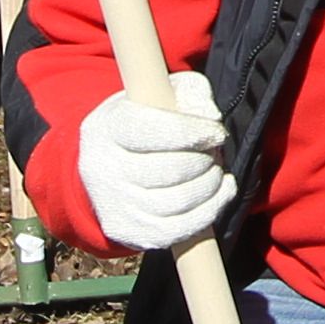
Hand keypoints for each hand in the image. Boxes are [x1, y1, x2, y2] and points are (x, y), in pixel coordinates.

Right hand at [77, 76, 234, 254]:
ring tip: (216, 173)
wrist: (105, 165)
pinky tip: (220, 193)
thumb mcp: (160, 93)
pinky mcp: (126, 231)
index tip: (216, 133)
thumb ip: (190, 92)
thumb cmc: (142, 122)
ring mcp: (113, 204)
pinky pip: (177, 230)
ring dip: (210, 186)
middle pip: (171, 170)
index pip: (155, 131)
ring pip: (177, 202)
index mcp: (108, 127)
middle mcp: (104, 168)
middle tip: (214, 154)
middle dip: (205, 161)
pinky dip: (209, 212)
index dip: (193, 132)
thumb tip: (210, 116)